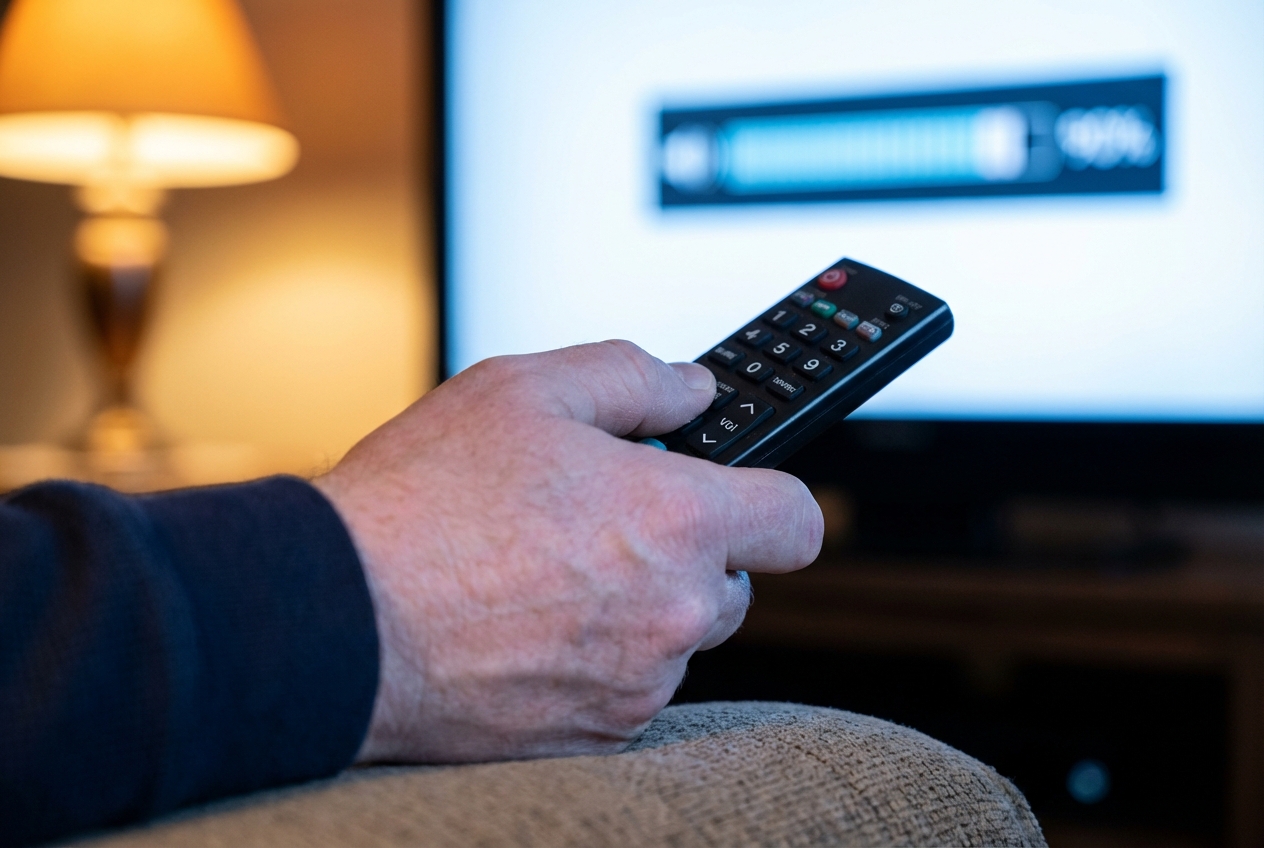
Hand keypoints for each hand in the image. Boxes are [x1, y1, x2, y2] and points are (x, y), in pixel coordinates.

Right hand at [313, 340, 821, 763]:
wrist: (336, 619)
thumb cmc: (421, 504)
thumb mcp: (524, 390)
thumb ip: (633, 378)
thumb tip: (691, 390)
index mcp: (675, 521)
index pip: (796, 520)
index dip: (771, 499)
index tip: (742, 494)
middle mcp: (672, 613)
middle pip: (735, 584)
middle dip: (687, 552)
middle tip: (608, 524)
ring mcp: (636, 683)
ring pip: (675, 638)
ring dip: (638, 608)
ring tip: (546, 573)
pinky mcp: (596, 733)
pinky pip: (627, 688)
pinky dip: (597, 659)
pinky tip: (528, 625)